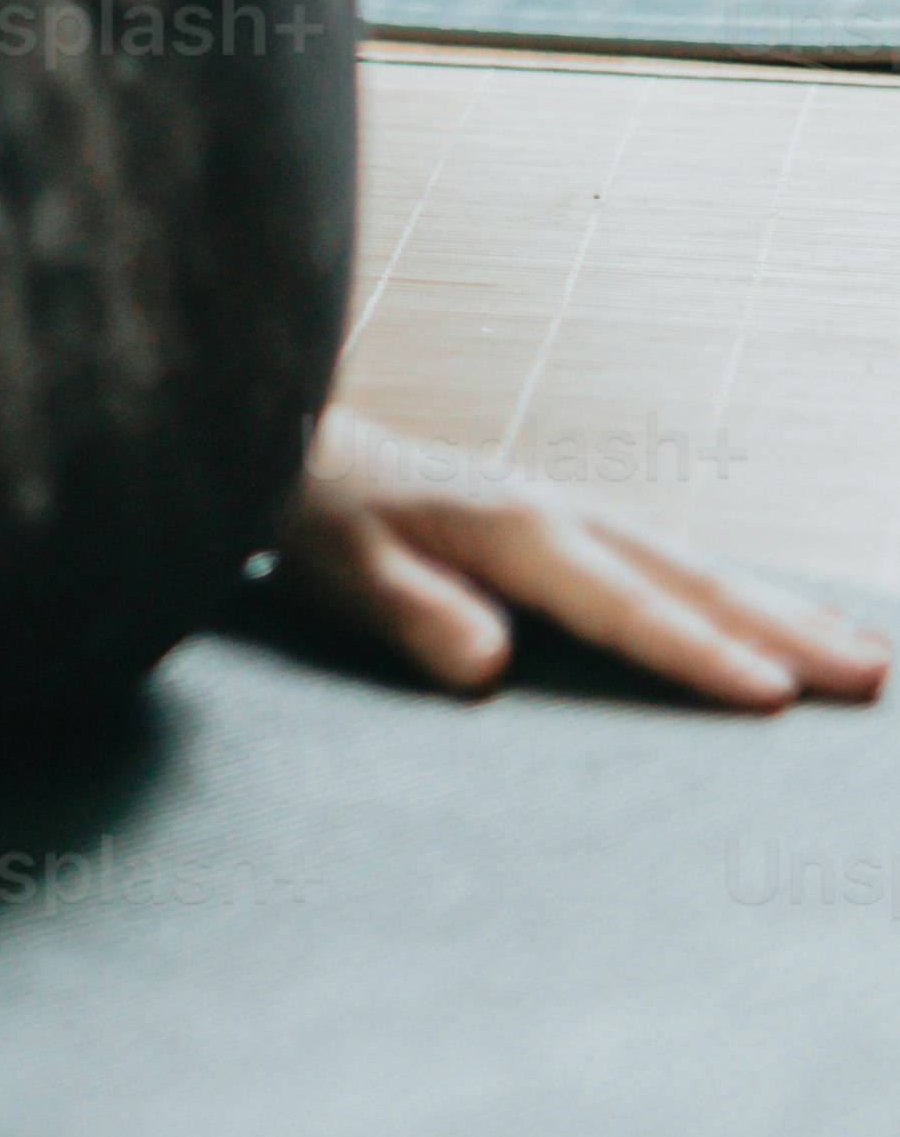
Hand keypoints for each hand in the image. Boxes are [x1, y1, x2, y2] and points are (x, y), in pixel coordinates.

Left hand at [277, 402, 888, 708]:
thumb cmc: (322, 518)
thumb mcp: (349, 571)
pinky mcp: (567, 522)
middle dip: (784, 630)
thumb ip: (415, 617)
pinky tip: (776, 614)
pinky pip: (671, 560)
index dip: (697, 655)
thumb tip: (487, 665)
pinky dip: (735, 590)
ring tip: (864, 649)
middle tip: (872, 675)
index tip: (773, 697)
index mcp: (517, 533)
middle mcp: (561, 514)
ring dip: (779, 609)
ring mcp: (571, 512)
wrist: (294, 439)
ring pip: (695, 565)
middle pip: (690, 580)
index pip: (626, 607)